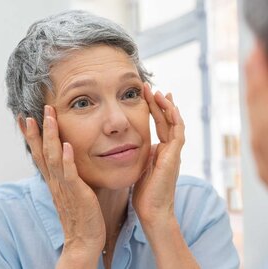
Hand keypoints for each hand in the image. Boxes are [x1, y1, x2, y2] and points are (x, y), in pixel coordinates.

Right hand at [22, 105, 105, 266]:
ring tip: (49, 118)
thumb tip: (66, 158)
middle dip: (37, 131)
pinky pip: (70, 174)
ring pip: (53, 158)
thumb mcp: (69, 191)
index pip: (38, 154)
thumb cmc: (80, 214)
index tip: (25, 118)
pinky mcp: (76, 193)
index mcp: (53, 180)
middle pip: (41, 152)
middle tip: (32, 111)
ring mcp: (64, 187)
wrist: (84, 240)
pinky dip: (67, 160)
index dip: (31, 136)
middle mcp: (54, 181)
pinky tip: (66, 145)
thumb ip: (66, 174)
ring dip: (50, 137)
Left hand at [133, 83, 184, 226]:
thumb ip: (140, 155)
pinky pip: (178, 132)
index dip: (153, 110)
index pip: (159, 125)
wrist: (153, 211)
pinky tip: (168, 105)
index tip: (145, 96)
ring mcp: (174, 153)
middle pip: (166, 121)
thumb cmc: (145, 194)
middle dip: (158, 103)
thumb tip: (131, 145)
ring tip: (158, 92)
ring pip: (174, 123)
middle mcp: (169, 150)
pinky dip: (175, 118)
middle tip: (150, 88)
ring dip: (167, 107)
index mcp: (160, 152)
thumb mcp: (140, 168)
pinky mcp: (174, 156)